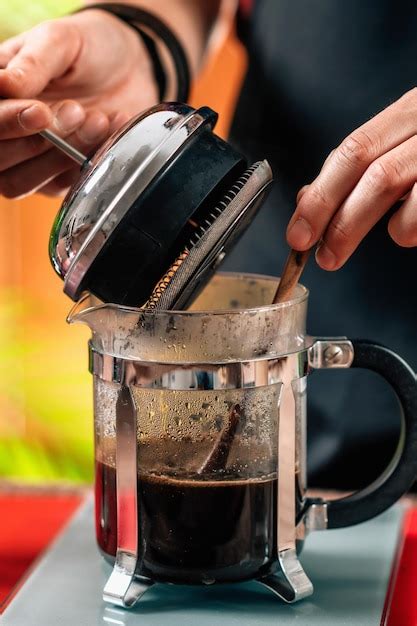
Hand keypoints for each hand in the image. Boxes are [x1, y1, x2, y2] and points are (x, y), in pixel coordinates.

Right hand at [0, 9, 157, 197]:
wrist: (129, 68)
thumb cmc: (86, 48)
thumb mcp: (60, 41)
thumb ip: (32, 64)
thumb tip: (2, 85)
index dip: (7, 123)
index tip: (40, 112)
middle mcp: (3, 131)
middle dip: (36, 141)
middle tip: (76, 111)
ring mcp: (26, 160)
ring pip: (19, 182)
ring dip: (60, 157)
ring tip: (96, 119)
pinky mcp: (57, 178)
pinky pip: (62, 185)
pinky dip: (87, 160)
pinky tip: (109, 127)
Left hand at [286, 88, 416, 268]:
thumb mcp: (404, 146)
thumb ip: (361, 169)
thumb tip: (308, 201)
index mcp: (411, 111)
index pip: (351, 151)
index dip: (320, 196)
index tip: (299, 233)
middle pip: (372, 173)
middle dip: (340, 221)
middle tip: (325, 257)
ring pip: (397, 184)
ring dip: (382, 227)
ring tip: (394, 235)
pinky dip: (415, 226)